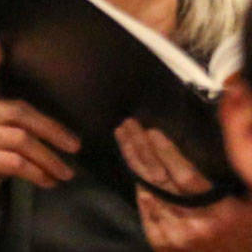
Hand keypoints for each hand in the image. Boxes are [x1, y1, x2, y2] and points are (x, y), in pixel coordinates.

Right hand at [0, 44, 80, 235]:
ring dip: (49, 159)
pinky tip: (48, 181)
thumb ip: (16, 110)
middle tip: (76, 146)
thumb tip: (64, 105)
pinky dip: (37, 173)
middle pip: (18, 112)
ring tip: (67, 172)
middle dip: (52, 130)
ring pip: (20, 140)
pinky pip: (13, 162)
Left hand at [117, 119, 251, 249]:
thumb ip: (241, 173)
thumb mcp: (249, 204)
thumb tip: (232, 138)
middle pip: (160, 180)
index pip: (186, 176)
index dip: (166, 152)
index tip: (151, 131)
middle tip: (128, 124)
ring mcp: (177, 237)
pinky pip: (145, 209)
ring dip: (133, 162)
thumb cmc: (246, 231)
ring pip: (147, 192)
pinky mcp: (163, 244)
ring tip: (124, 137)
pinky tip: (133, 166)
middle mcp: (196, 225)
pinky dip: (139, 187)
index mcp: (223, 213)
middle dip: (140, 148)